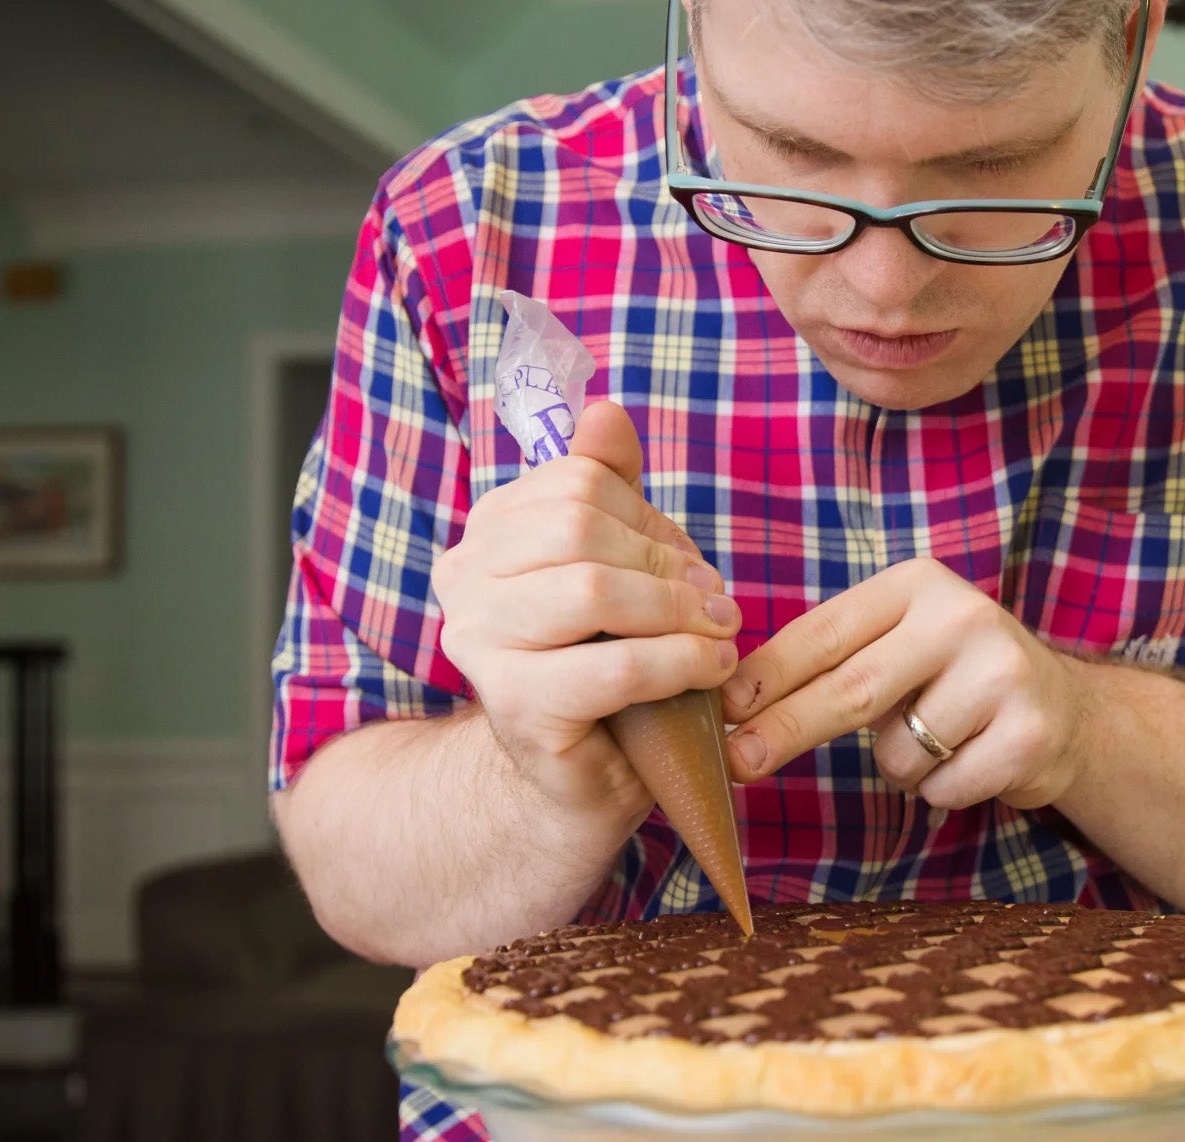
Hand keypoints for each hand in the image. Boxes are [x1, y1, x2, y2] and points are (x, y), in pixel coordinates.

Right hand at [434, 401, 741, 814]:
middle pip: (581, 528)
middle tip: (716, 602)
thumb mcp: (615, 564)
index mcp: (488, 531)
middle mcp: (464, 579)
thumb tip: (604, 410)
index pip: (578, 484)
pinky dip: (678, 663)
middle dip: (667, 565)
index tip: (686, 564)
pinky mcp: (514, 706)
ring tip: (720, 635)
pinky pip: (613, 667)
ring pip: (593, 593)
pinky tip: (712, 670)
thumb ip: (610, 488)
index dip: (649, 518)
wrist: (578, 774)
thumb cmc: (603, 661)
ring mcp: (479, 644)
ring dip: (678, 614)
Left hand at [719, 557, 1088, 810]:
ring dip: (899, 767)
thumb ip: (834, 662)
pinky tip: (974, 758)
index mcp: (917, 584)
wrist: (1066, 711)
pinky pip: (943, 786)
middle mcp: (963, 616)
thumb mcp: (900, 645)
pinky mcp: (1028, 733)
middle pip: (852, 689)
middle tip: (739, 763)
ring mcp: (1002, 673)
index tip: (723, 711)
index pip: (825, 633)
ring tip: (940, 739)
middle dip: (786, 730)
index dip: (768, 676)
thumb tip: (736, 706)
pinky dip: (942, 789)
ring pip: (899, 753)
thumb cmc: (955, 679)